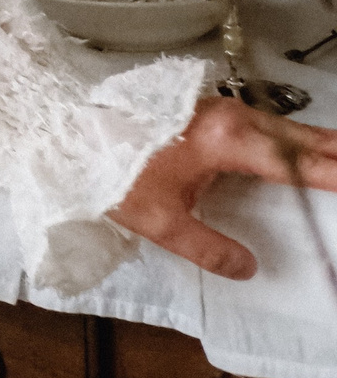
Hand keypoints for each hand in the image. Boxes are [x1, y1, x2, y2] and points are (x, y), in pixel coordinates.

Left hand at [110, 93, 336, 278]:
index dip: (334, 174)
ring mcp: (220, 109)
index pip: (297, 162)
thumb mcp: (158, 220)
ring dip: (321, 142)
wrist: (68, 126)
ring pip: (287, 126)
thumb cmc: (112, 169)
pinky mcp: (209, 110)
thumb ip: (208, 247)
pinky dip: (295, 137)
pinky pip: (267, 125)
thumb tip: (248, 268)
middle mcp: (231, 117)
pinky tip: (304, 149)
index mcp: (226, 140)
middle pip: (302, 137)